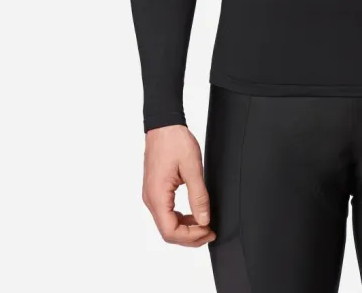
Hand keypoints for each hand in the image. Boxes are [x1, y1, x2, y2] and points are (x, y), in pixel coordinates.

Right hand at [141, 124, 216, 246]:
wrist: (164, 125)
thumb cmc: (175, 141)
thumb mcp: (192, 168)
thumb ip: (198, 196)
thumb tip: (204, 219)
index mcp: (157, 196)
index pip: (170, 231)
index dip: (191, 237)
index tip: (208, 230)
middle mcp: (151, 199)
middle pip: (167, 231)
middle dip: (190, 236)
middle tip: (210, 231)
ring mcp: (152, 195)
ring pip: (167, 223)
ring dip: (186, 228)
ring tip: (205, 224)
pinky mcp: (155, 190)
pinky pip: (166, 212)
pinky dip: (180, 217)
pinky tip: (194, 213)